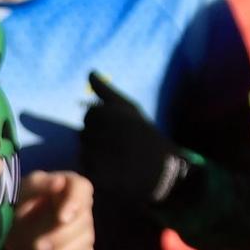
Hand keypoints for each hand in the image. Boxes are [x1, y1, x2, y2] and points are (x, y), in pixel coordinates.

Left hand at [5, 171, 94, 249]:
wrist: (11, 229)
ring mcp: (84, 229)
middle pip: (84, 221)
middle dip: (61, 237)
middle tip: (39, 247)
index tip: (62, 218)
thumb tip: (59, 181)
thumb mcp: (23, 189)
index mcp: (69, 186)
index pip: (82, 188)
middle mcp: (81, 206)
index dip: (76, 202)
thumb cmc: (18, 202)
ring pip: (86, 241)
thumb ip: (39, 185)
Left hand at [79, 73, 186, 208]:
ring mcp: (98, 155)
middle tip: (121, 147)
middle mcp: (102, 131)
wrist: (165, 170)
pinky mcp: (98, 177)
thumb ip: (106, 91)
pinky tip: (115, 174)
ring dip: (96, 158)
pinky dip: (98, 174)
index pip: (89, 116)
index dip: (102, 124)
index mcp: (108, 112)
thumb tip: (90, 72)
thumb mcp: (129, 109)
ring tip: (119, 160)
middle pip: (84, 135)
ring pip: (84, 154)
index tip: (120, 130)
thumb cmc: (146, 136)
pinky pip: (87, 172)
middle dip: (98, 140)